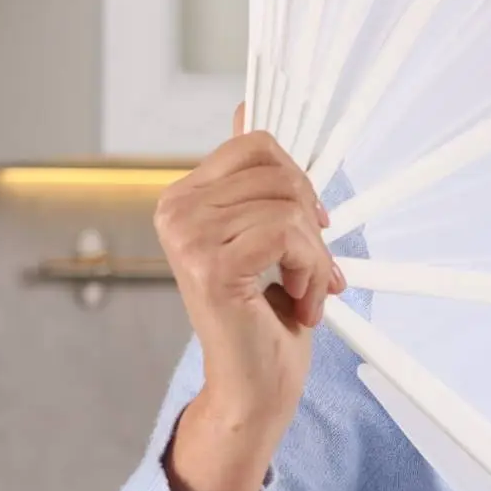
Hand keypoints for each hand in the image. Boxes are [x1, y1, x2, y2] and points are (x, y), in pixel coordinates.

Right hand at [153, 105, 345, 490]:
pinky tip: (298, 303)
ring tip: (301, 291)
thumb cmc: (266, 314)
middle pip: (281, 172)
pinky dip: (311, 270)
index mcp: (184, 197)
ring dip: (315, 256)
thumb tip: (247, 106)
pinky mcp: (210, 265)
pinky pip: (289, 235)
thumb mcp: (267, 233)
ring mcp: (187, 237)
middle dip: (312, 224)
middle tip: (308, 270)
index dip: (299, 179)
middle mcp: (175, 210)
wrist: (258, 384)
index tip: (309, 222)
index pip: (259, 144)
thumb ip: (255, 176)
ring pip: (290, 206)